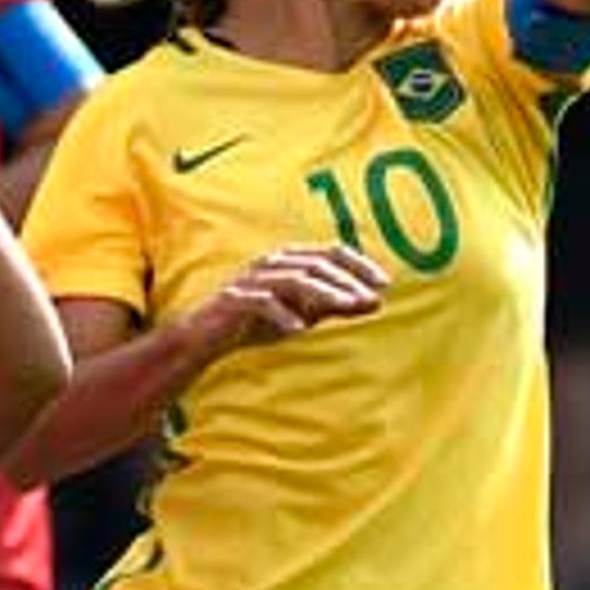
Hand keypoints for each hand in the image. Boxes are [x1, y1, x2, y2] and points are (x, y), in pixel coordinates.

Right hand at [189, 245, 387, 359]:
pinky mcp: (233, 300)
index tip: (384, 284)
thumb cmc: (257, 322)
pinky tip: (299, 330)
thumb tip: (376, 302)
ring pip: (293, 279)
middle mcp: (271, 263)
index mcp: (289, 260)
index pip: (331, 252)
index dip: (359, 265)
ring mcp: (251, 280)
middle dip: (347, 281)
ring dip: (324, 293)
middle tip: (370, 300)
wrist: (205, 337)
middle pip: (316, 264)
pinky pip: (261, 303)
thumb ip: (335, 305)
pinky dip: (281, 314)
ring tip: (347, 308)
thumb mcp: (303, 313)